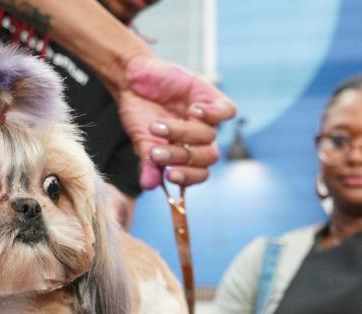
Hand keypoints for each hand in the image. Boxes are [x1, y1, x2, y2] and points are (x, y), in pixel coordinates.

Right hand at [118, 54, 236, 188]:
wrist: (134, 79)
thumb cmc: (140, 114)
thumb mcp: (142, 141)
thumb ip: (148, 164)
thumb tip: (148, 186)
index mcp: (187, 155)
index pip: (200, 174)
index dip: (189, 177)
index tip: (169, 175)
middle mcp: (200, 140)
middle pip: (208, 157)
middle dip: (180, 156)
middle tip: (156, 151)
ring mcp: (208, 119)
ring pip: (210, 136)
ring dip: (182, 133)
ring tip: (158, 125)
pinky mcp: (212, 98)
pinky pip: (227, 111)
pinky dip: (213, 114)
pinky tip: (193, 110)